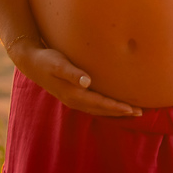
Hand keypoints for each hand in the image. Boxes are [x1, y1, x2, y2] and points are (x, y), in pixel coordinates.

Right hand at [11, 40, 142, 116]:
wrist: (31, 62)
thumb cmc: (47, 59)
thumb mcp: (58, 63)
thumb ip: (72, 73)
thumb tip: (87, 82)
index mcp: (73, 94)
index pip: (100, 104)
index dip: (117, 107)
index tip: (132, 109)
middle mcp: (74, 100)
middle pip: (102, 110)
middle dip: (120, 112)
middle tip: (140, 112)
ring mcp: (73, 99)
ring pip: (98, 109)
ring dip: (114, 111)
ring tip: (131, 111)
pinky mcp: (73, 94)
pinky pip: (93, 105)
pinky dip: (105, 107)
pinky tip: (112, 104)